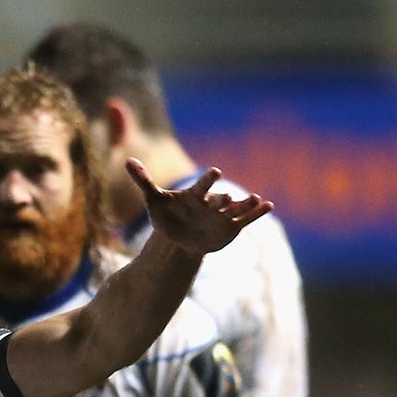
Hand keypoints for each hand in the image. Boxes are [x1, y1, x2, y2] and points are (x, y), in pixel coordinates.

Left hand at [128, 161, 271, 255]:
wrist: (178, 236)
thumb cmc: (167, 215)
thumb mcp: (153, 201)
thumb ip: (143, 181)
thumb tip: (127, 160)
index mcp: (194, 194)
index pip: (202, 185)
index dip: (208, 179)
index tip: (216, 172)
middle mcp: (211, 202)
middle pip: (217, 200)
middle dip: (222, 200)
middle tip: (227, 198)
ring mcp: (222, 214)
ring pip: (236, 208)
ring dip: (247, 204)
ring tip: (259, 200)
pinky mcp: (230, 227)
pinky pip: (245, 219)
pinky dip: (257, 213)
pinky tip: (269, 206)